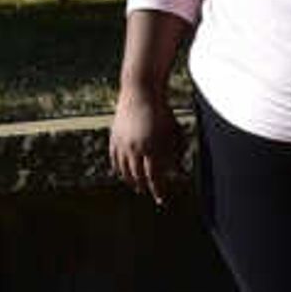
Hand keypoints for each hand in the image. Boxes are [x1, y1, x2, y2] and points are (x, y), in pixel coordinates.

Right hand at [107, 86, 187, 202]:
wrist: (141, 92)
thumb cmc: (163, 112)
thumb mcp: (174, 132)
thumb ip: (176, 152)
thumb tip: (176, 170)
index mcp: (152, 147)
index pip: (154, 177)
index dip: (157, 190)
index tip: (160, 199)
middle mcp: (135, 147)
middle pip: (138, 176)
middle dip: (143, 186)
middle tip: (148, 193)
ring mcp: (122, 142)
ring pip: (124, 169)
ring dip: (130, 180)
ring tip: (136, 185)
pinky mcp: (114, 137)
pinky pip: (114, 158)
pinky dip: (118, 168)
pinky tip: (122, 173)